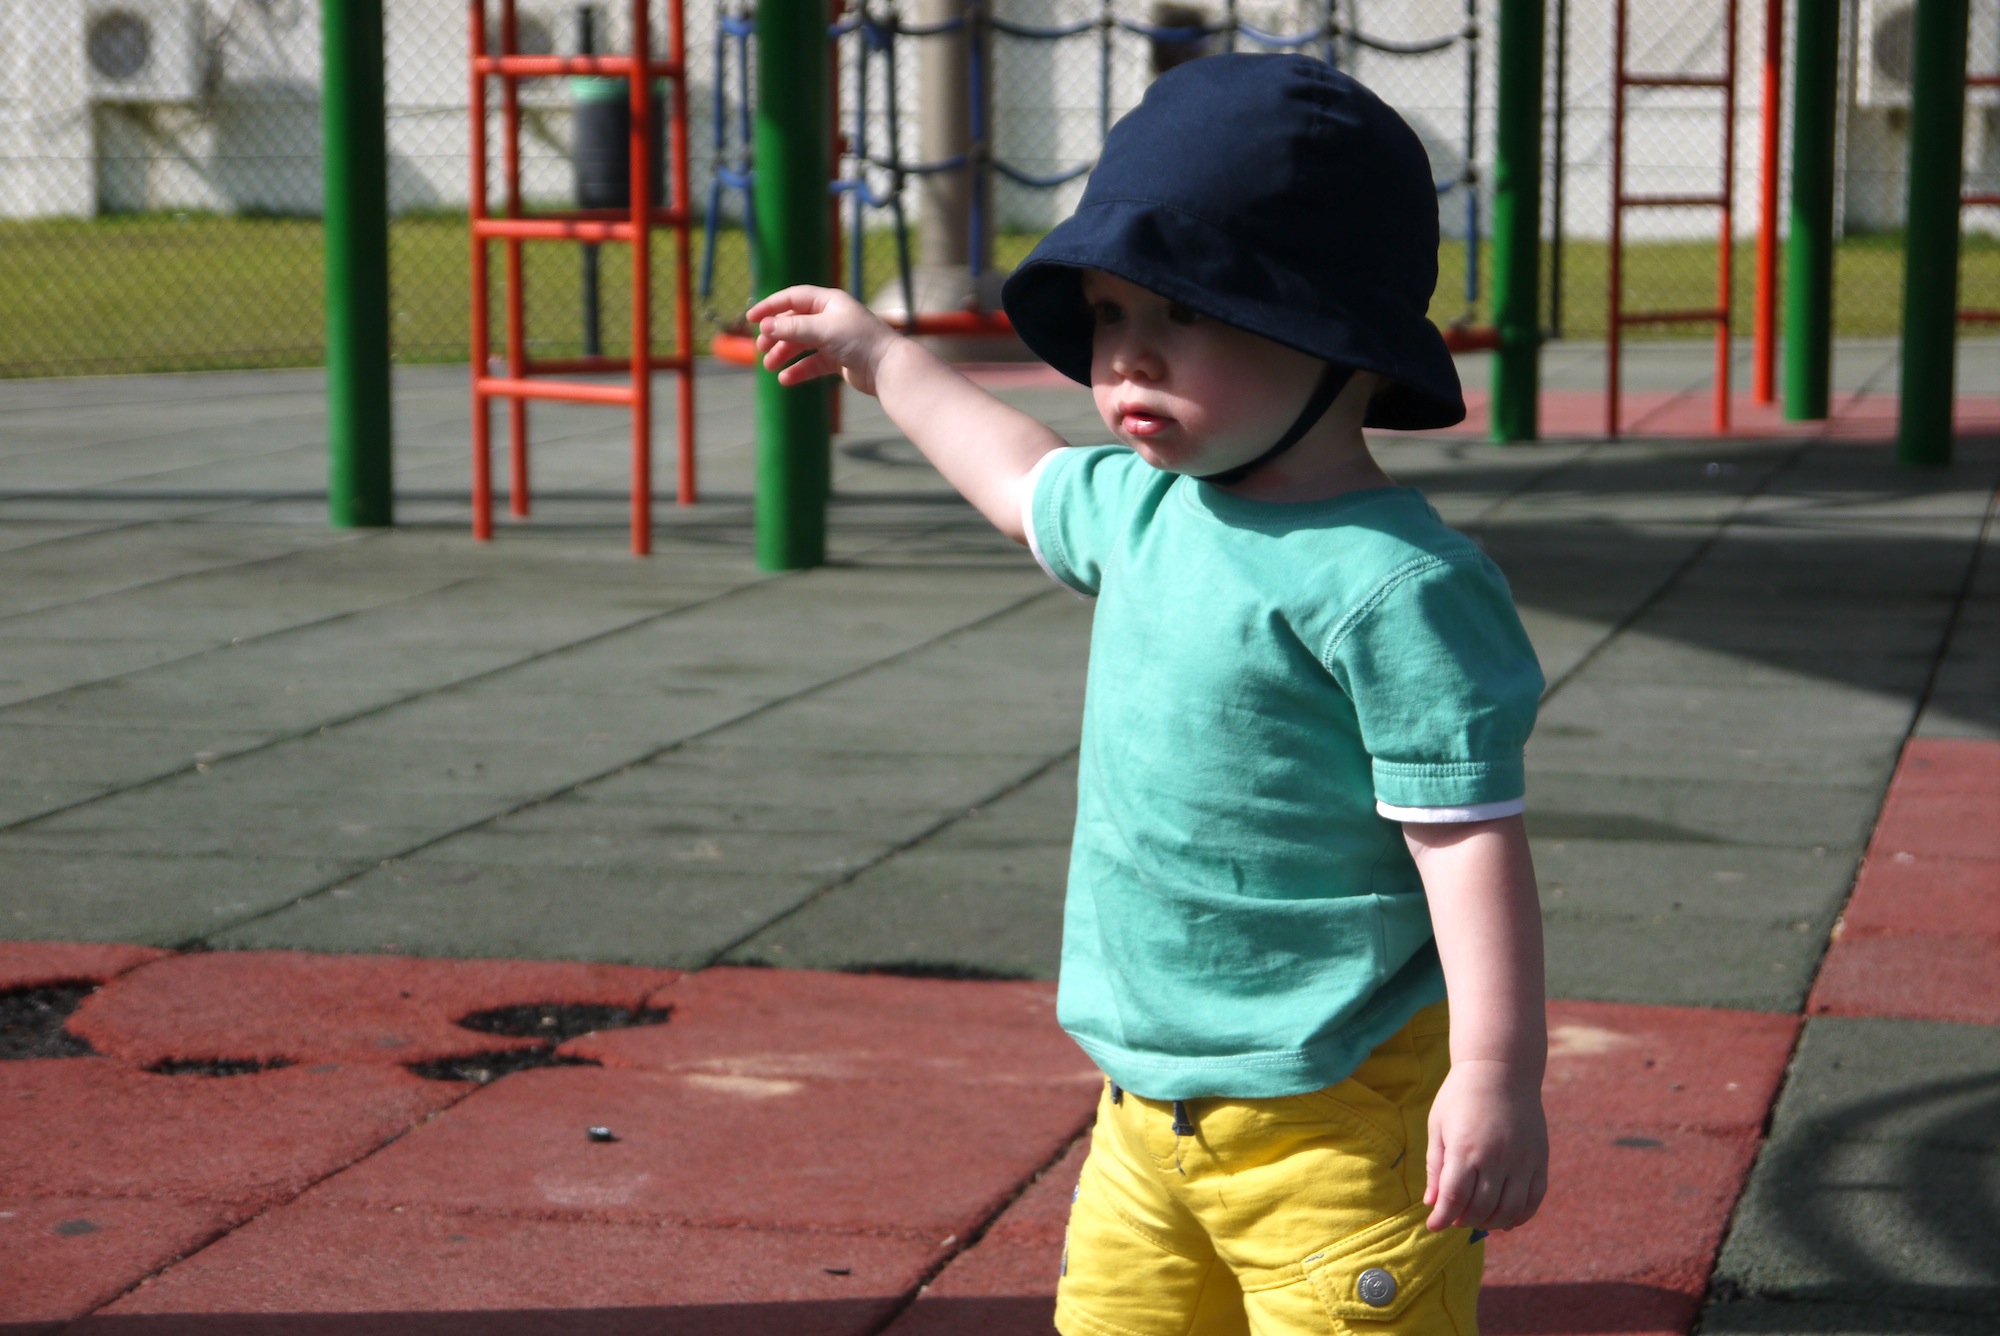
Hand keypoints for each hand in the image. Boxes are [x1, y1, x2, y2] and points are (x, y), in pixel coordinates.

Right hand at [747, 286, 899, 395]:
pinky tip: (786, 379)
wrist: (888, 368)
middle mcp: (831, 318)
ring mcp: (835, 339)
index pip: (792, 298)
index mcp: (829, 301)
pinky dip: (799, 370)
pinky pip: (812, 363)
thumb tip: (764, 326)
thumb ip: (792, 328)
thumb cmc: (859, 341)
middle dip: (776, 335)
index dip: (771, 306)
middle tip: (761, 348)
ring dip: (784, 354)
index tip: (751, 319)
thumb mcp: (822, 330)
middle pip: (794, 322)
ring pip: (802, 344)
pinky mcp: (839, 360)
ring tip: (770, 366)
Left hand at [1424, 1058, 1547, 1231]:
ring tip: (1477, 1219)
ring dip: (1491, 1222)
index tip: (1433, 1225)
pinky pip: (1533, 1199)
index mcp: (1465, 1148)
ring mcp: (1522, 1160)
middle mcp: (1496, 1158)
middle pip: (1481, 1208)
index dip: (1442, 1218)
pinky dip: (1520, 1216)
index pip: (1454, 1198)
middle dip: (1463, 1220)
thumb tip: (1431, 1203)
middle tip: (1454, 1219)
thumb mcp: (1439, 1126)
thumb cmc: (1461, 1096)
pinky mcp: (1539, 1160)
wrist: (1501, 1070)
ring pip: (1509, 1210)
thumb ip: (1436, 1166)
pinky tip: (1506, 1219)